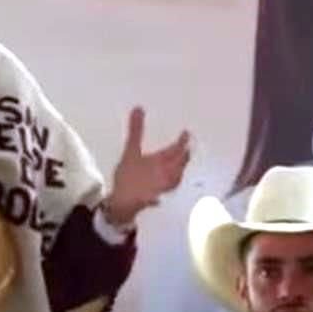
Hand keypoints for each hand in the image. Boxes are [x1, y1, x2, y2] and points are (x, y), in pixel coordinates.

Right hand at [104, 107, 189, 225]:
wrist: (125, 203)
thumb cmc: (128, 177)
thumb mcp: (130, 151)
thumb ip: (135, 130)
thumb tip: (139, 109)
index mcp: (163, 160)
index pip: (177, 149)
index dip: (183, 141)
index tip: (187, 134)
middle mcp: (168, 172)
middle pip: (180, 162)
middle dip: (185, 154)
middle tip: (187, 147)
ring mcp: (165, 185)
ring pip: (178, 174)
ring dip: (182, 166)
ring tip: (182, 162)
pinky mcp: (160, 194)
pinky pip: (171, 185)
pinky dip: (174, 179)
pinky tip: (170, 181)